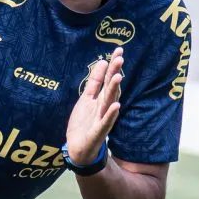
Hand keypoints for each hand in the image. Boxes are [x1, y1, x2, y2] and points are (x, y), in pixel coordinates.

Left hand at [66, 47, 123, 165]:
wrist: (78, 148)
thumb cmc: (84, 122)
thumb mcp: (86, 98)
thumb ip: (95, 82)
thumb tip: (102, 62)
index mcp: (101, 98)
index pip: (108, 79)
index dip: (112, 65)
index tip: (119, 50)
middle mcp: (104, 107)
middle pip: (110, 88)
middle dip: (114, 73)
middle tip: (120, 58)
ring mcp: (102, 119)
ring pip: (109, 102)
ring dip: (114, 90)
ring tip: (117, 77)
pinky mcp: (98, 132)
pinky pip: (105, 122)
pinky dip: (111, 114)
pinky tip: (116, 106)